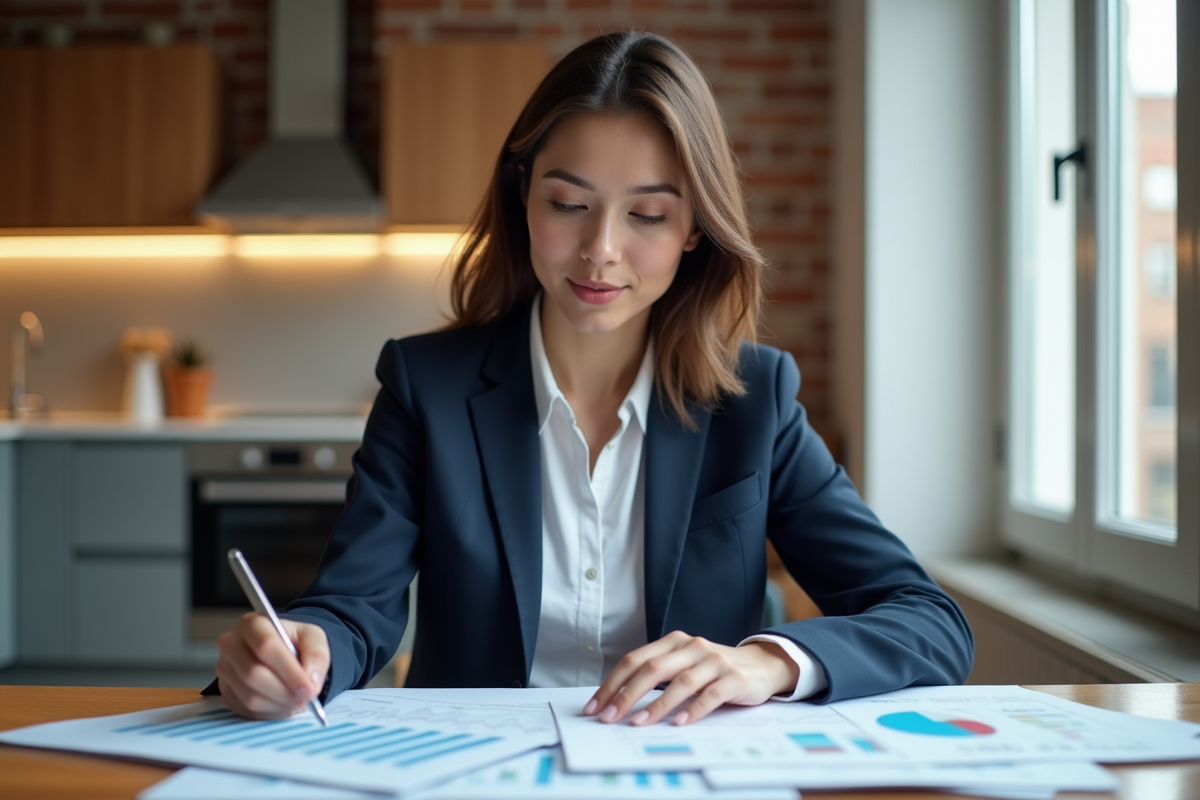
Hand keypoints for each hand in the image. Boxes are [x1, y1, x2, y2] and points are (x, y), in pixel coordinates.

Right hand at [215, 613, 329, 719]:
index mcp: (252, 624)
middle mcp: (231, 645)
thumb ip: (316, 655)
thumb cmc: (295, 643)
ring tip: (296, 700)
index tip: (309, 688)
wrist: (282, 654)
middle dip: (284, 691)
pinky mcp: (225, 692)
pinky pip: (246, 709)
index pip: (265, 646)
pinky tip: (282, 703)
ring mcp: (225, 670)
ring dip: (278, 703)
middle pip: (253, 674)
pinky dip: (269, 711)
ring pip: (250, 696)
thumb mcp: (313, 638)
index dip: (289, 671)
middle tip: (305, 698)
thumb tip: (310, 680)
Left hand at [583, 631, 799, 725]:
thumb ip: (659, 675)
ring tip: (637, 723)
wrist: (762, 666)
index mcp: (674, 642)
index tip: (595, 705)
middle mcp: (692, 647)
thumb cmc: (715, 670)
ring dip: (656, 705)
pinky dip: (693, 710)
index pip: (635, 660)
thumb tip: (619, 701)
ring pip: (680, 682)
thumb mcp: (685, 665)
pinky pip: (710, 695)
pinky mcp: (734, 678)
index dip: (612, 683)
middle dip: (626, 695)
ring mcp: (714, 661)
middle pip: (652, 668)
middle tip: (608, 717)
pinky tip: (679, 723)